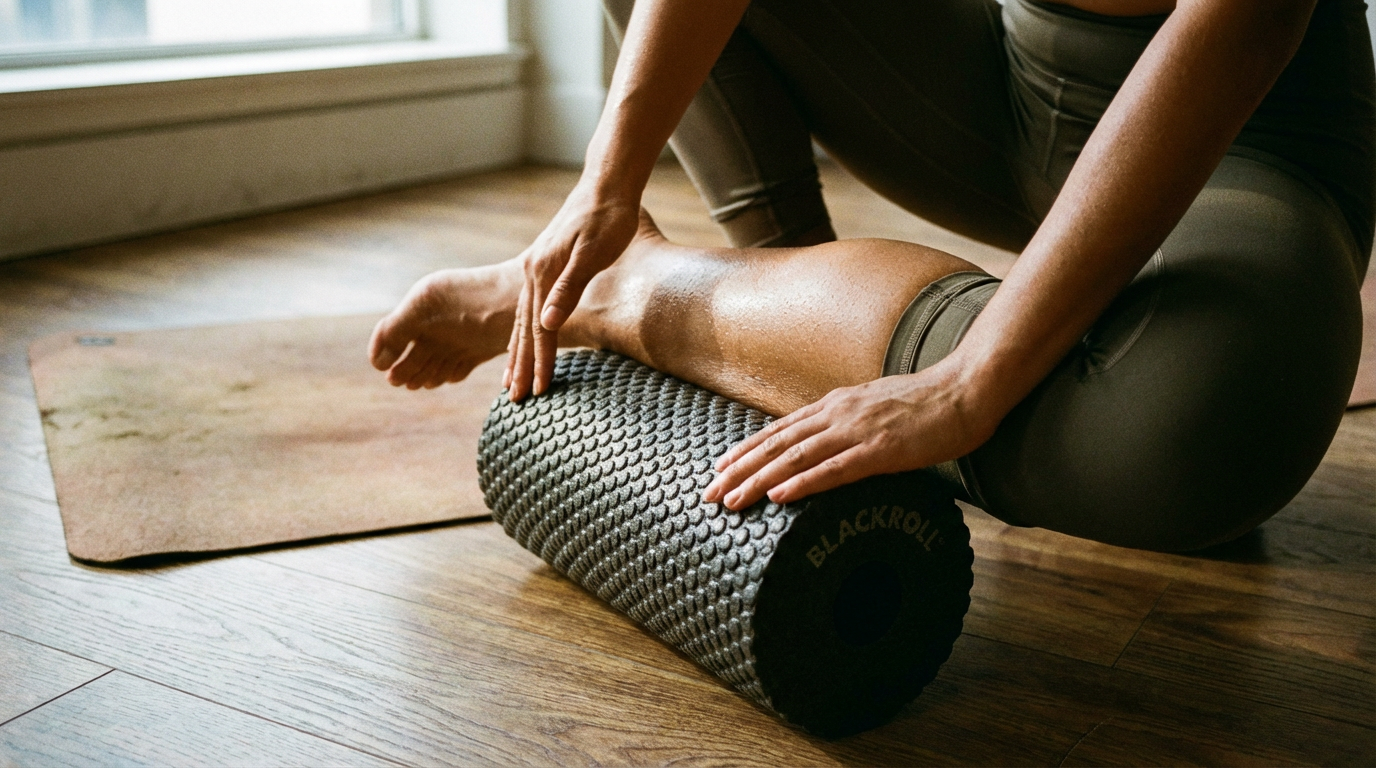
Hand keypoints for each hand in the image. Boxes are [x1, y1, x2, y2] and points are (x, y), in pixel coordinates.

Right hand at [504, 183, 639, 400]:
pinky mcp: (545, 263)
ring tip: (511, 378)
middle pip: (524, 329)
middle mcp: (533, 272)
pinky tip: (525, 336)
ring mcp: (536, 268)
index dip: (540, 362)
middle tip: (516, 399)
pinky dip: (523, 328)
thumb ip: (569, 289)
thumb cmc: (608, 218)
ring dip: (517, 351)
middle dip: (521, 365)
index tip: (538, 391)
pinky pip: (528, 305)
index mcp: (542, 274)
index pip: (540, 330)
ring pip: (522, 319)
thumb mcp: (593, 253)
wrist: (607, 185)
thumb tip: (547, 324)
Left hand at [702, 363, 998, 509]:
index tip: (719, 469)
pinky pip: (835, 470)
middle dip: (739, 470)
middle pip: (777, 445)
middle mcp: (838, 414)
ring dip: (759, 480)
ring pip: (796, 458)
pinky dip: (803, 483)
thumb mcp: (876, 409)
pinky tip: (781, 496)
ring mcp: (858, 430)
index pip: (779, 430)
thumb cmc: (928, 405)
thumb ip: (849, 424)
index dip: (746, 451)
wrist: (967, 390)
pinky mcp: (882, 450)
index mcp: (835, 405)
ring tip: (732, 500)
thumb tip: (829, 444)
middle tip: (709, 494)